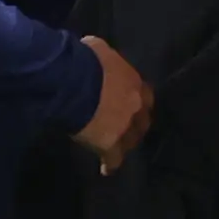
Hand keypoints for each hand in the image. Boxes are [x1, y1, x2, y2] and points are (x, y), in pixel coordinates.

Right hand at [73, 36, 152, 171]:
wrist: (73, 82)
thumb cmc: (84, 61)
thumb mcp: (97, 49)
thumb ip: (102, 56)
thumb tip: (94, 52)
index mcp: (135, 84)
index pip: (146, 97)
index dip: (138, 103)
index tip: (131, 106)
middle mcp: (136, 107)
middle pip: (142, 122)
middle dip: (136, 126)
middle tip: (125, 129)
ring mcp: (125, 128)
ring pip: (131, 142)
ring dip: (125, 145)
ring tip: (117, 150)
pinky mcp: (110, 144)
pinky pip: (113, 159)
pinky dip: (109, 164)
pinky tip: (105, 169)